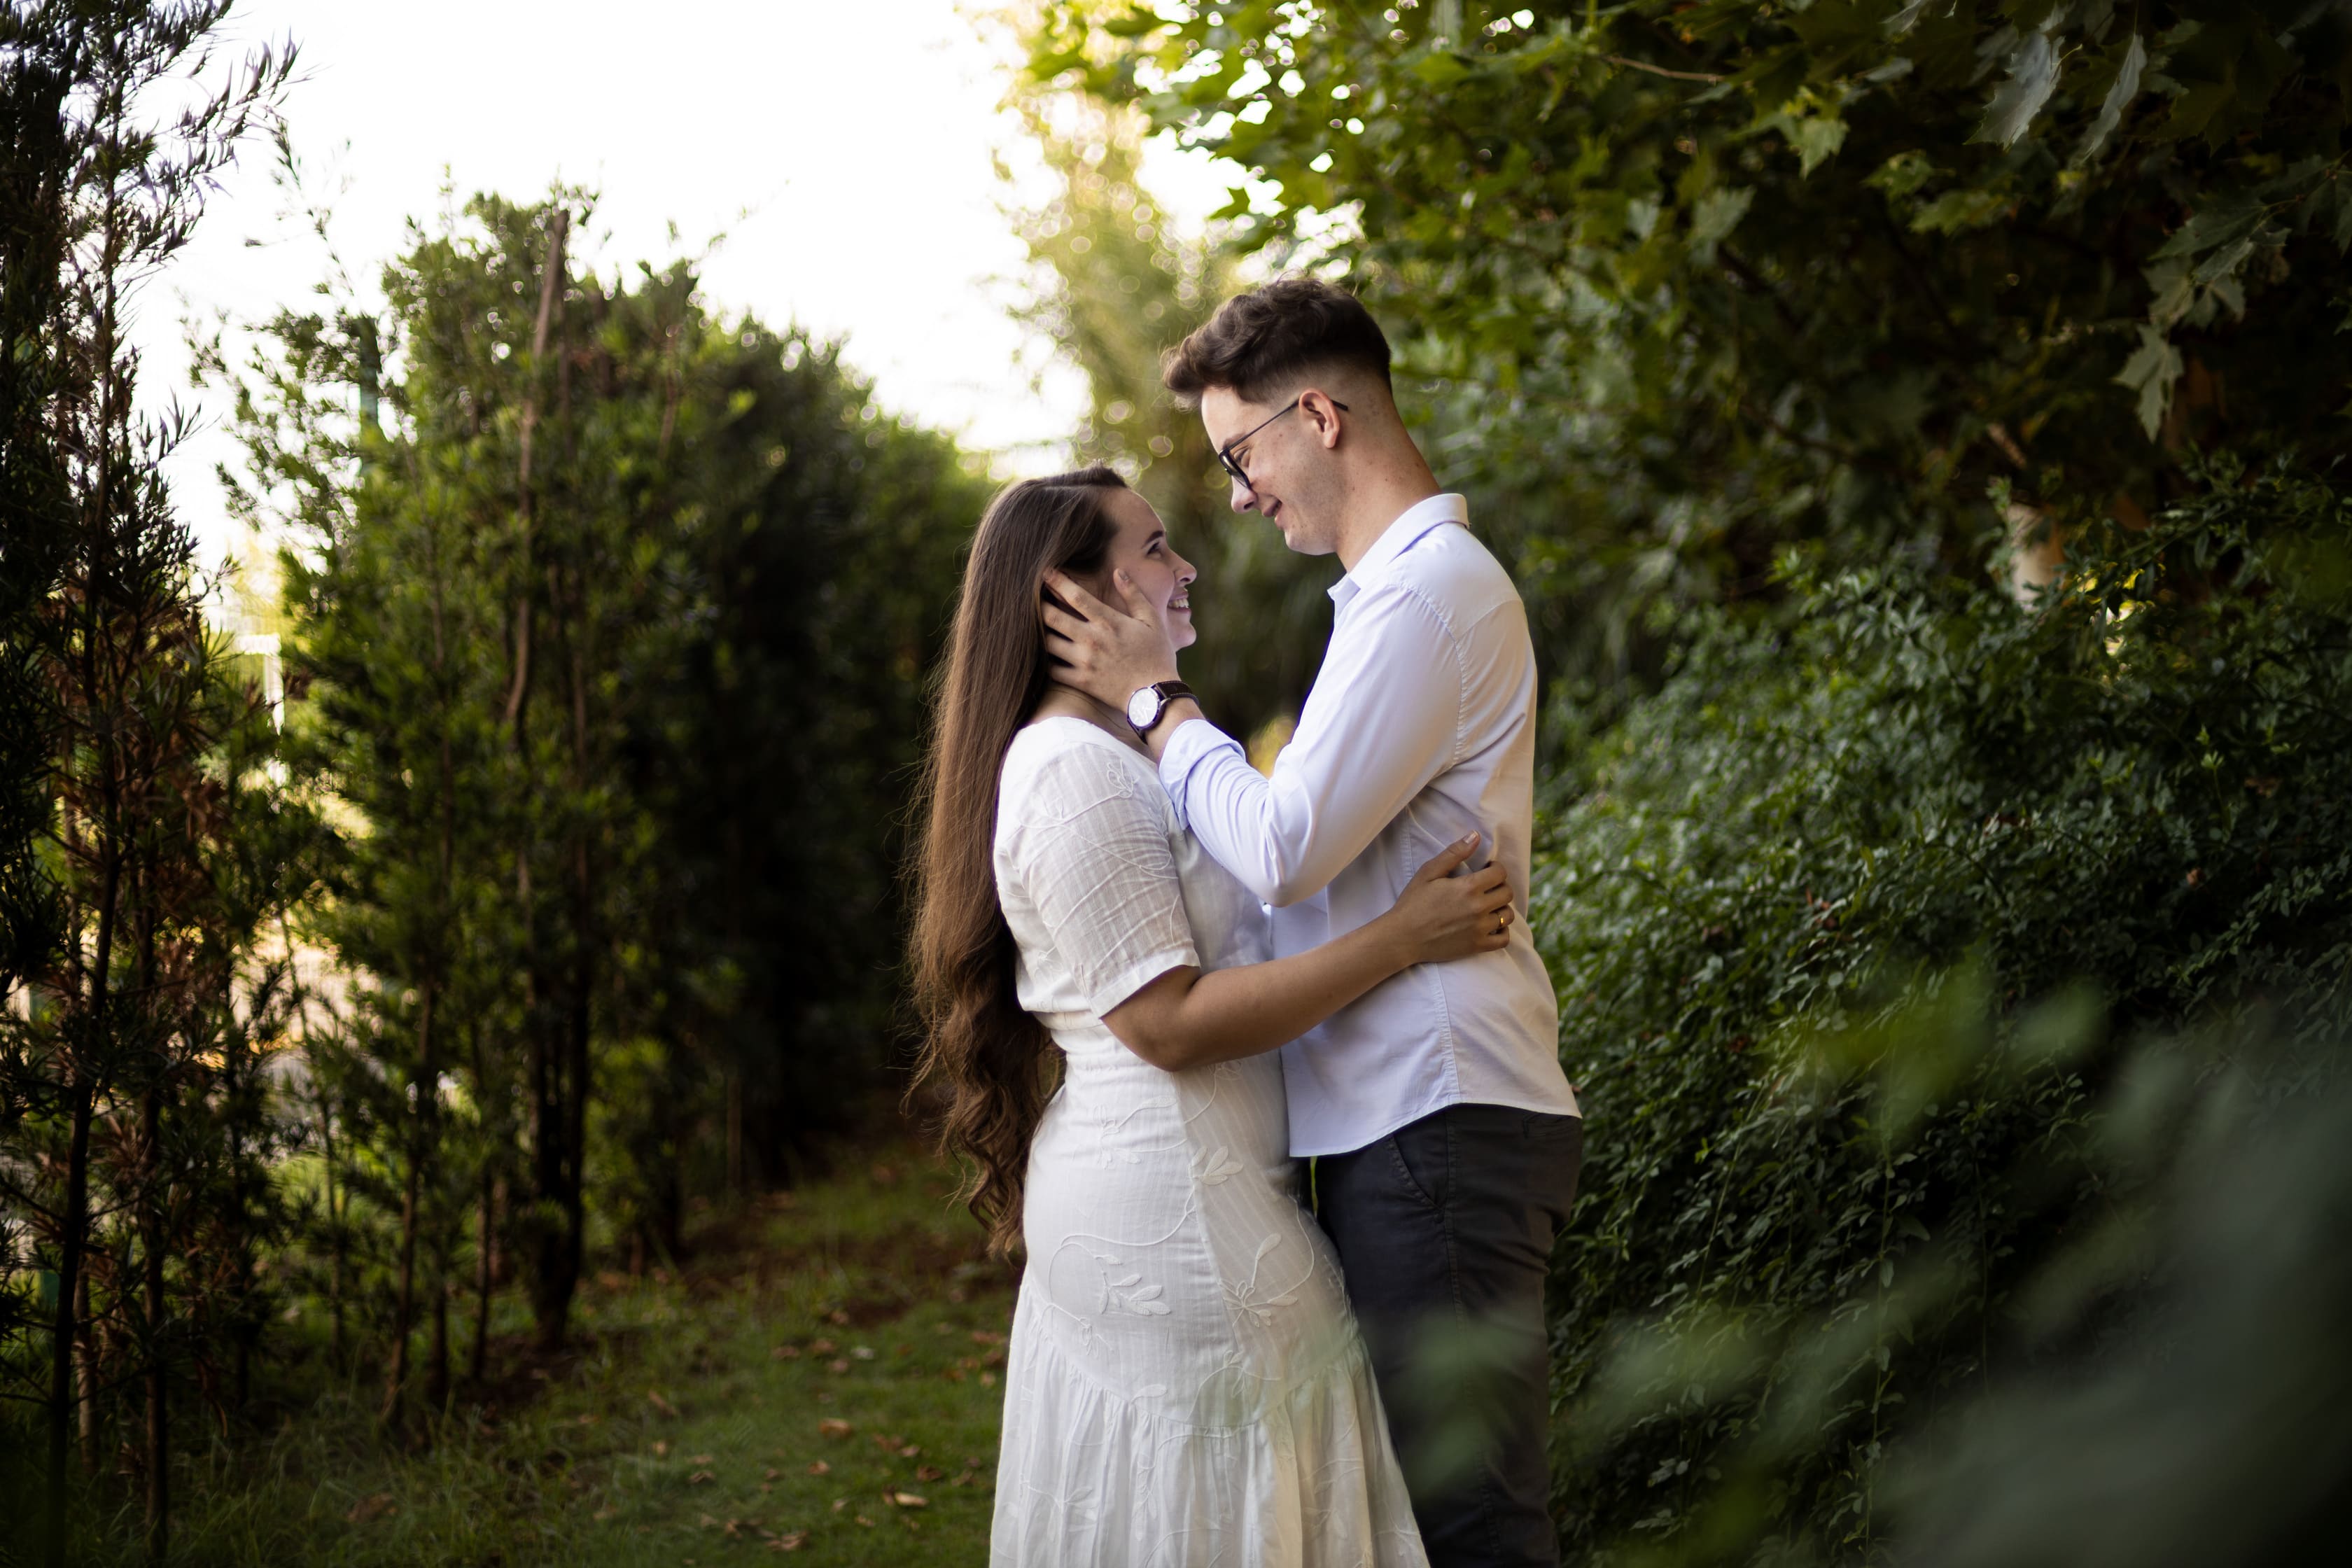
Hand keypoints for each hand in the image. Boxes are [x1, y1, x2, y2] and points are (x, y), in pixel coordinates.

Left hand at [1041, 569, 1177, 710]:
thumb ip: (1134, 594)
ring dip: (1039, 630)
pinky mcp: (1081, 682)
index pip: (1076, 596)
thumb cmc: (1157, 655)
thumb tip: (1118, 572)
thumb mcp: (1152, 620)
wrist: (1156, 694)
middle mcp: (1092, 640)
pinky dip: (1045, 659)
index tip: (1045, 572)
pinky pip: (1052, 669)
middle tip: (1032, 597)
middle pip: (1053, 617)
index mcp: (1108, 622)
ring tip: (1035, 623)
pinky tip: (1044, 652)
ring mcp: (1084, 662)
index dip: (1057, 582)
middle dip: (1038, 604)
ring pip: (1048, 642)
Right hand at [1381, 834, 1515, 965]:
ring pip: (1507, 915)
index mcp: (1468, 887)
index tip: (1487, 870)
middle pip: (1507, 893)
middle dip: (1500, 886)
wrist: (1403, 937)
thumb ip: (1454, 853)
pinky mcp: (1477, 946)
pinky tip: (1490, 925)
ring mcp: (1479, 929)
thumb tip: (1476, 836)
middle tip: (1487, 887)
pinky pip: (1504, 939)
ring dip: (1501, 908)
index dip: (1496, 868)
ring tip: (1489, 906)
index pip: (1500, 873)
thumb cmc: (1413, 903)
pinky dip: (1501, 931)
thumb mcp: (1429, 872)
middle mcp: (1478, 908)